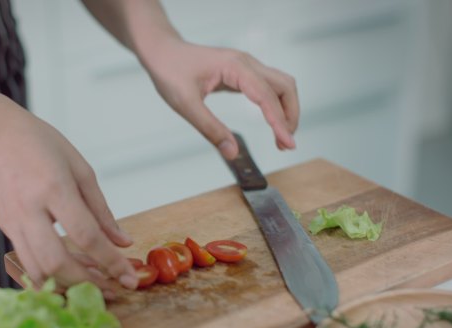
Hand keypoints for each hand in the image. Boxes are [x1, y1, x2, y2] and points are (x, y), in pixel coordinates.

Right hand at [0, 107, 137, 296]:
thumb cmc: (40, 144)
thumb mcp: (80, 168)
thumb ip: (101, 210)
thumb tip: (122, 242)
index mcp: (54, 188)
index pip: (86, 236)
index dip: (110, 261)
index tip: (128, 277)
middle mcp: (29, 209)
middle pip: (57, 262)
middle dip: (88, 283)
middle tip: (113, 289)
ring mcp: (12, 222)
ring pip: (38, 270)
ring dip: (68, 284)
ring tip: (95, 284)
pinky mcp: (4, 228)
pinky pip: (27, 263)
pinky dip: (50, 276)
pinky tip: (71, 275)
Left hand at [142, 40, 299, 158]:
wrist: (161, 52)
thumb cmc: (170, 71)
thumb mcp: (186, 104)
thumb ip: (210, 129)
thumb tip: (232, 152)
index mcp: (235, 67)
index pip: (267, 96)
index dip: (280, 122)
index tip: (288, 144)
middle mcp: (246, 63)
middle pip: (284, 86)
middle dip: (290, 115)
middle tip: (285, 144)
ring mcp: (246, 66)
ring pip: (280, 85)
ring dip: (286, 110)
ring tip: (281, 138)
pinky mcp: (241, 73)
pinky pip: (268, 87)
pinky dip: (275, 106)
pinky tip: (271, 122)